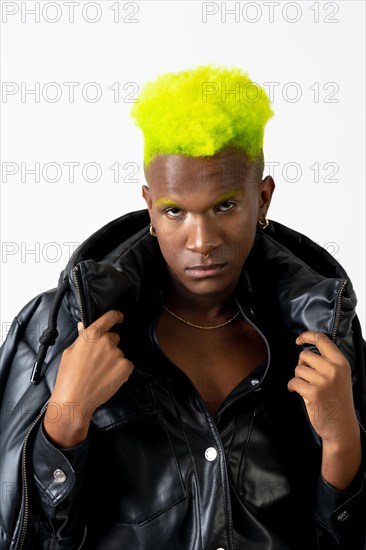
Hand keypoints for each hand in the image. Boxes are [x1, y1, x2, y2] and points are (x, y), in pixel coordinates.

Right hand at [44, 310, 133, 446]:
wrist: (74, 400)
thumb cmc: (68, 377)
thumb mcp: (69, 352)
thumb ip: (80, 337)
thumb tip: (83, 326)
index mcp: (92, 335)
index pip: (109, 317)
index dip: (116, 316)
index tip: (119, 317)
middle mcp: (106, 341)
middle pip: (114, 338)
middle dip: (108, 346)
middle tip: (97, 361)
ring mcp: (117, 354)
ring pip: (118, 353)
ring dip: (113, 360)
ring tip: (99, 373)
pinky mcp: (125, 367)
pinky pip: (126, 365)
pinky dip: (120, 371)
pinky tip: (107, 378)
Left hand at [287, 331, 360, 488]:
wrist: (341, 426)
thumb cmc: (337, 401)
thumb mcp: (339, 376)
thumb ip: (328, 363)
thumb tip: (305, 352)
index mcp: (341, 363)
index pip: (323, 340)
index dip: (307, 336)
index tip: (299, 339)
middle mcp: (333, 369)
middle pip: (304, 355)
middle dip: (302, 365)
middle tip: (308, 378)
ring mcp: (323, 380)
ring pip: (298, 369)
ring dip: (298, 378)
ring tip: (308, 388)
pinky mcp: (312, 392)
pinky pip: (293, 381)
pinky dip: (292, 387)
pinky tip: (298, 393)